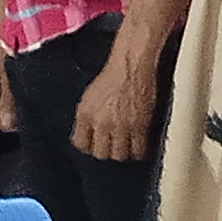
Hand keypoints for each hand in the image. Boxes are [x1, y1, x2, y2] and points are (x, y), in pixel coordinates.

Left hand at [73, 46, 162, 161]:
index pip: (81, 144)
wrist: (133, 65)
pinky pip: (139, 150)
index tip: (95, 145)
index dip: (89, 146)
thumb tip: (89, 133)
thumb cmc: (114, 74)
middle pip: (100, 154)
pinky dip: (140, 151)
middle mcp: (100, 123)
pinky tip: (141, 146)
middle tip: (113, 147)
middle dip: (107, 151)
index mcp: (85, 114)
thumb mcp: (90, 96)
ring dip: (124, 152)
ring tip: (128, 147)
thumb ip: (88, 117)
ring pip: (120, 155)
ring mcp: (120, 126)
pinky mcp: (139, 127)